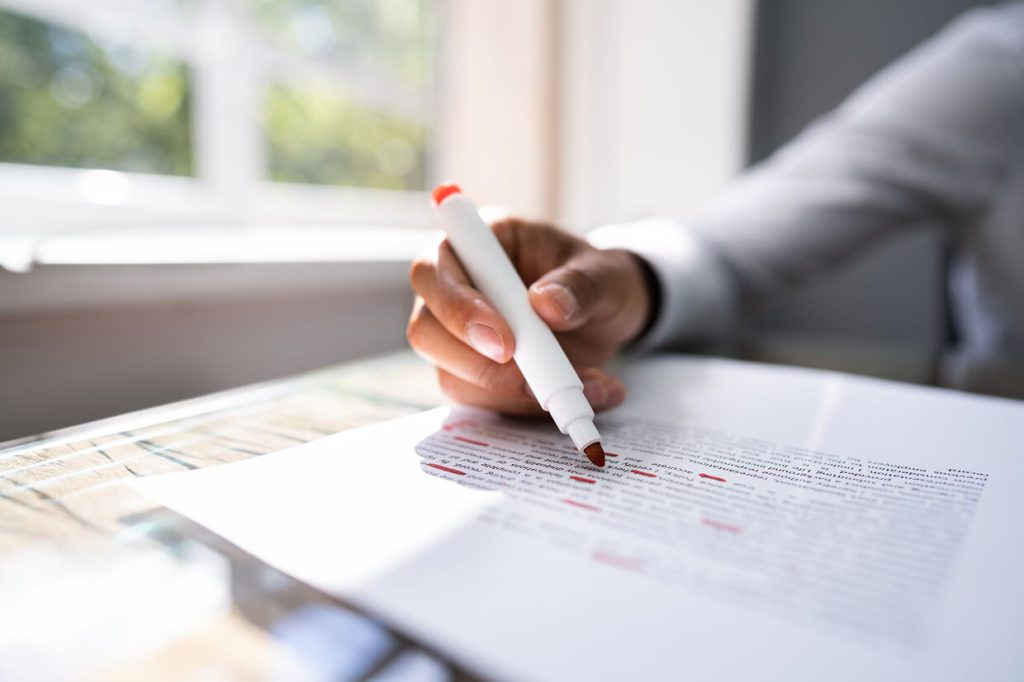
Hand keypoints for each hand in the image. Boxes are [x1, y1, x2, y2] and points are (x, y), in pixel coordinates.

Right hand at [407, 217, 652, 415]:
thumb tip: (547, 305)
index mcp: (478, 244)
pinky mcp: (475, 375)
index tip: (505, 344)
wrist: (610, 314)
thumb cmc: (598, 279)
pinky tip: (587, 394)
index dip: (457, 308)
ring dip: (515, 393)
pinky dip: (532, 408)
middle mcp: (457, 289)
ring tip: (589, 386)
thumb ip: (581, 285)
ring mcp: (460, 337)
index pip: (434, 271)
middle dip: (477, 364)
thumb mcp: (605, 273)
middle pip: (427, 331)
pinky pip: (485, 401)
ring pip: (453, 376)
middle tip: (533, 382)